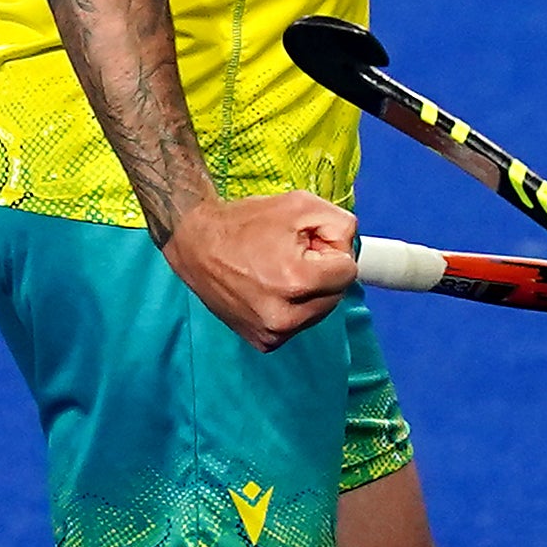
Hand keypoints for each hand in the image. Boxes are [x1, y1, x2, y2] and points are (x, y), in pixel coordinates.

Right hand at [159, 189, 356, 350]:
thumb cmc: (246, 223)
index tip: (306, 243)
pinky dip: (292, 308)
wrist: (197, 246)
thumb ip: (339, 223)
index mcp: (297, 281)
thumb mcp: (299, 205)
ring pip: (319, 312)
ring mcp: (273, 333)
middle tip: (291, 256)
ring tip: (278, 272)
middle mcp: (285, 316)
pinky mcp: (263, 342)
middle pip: (335, 294)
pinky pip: (297, 324)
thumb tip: (349, 249)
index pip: (347, 271)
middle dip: (322, 273)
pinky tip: (269, 290)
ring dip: (309, 293)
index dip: (330, 251)